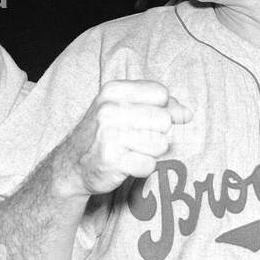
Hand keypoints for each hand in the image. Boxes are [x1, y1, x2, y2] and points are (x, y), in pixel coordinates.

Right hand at [55, 80, 191, 196]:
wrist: (72, 165)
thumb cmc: (105, 134)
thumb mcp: (125, 109)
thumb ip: (160, 106)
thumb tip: (188, 113)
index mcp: (114, 91)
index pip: (161, 94)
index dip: (161, 109)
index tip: (146, 120)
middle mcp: (109, 110)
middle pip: (164, 120)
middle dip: (156, 134)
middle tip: (135, 139)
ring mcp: (109, 135)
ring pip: (160, 144)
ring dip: (150, 153)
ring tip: (130, 151)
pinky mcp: (112, 161)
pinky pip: (149, 165)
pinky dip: (142, 168)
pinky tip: (126, 164)